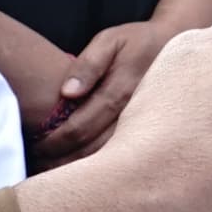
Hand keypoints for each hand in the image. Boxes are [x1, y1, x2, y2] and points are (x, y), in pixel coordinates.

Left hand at [34, 16, 171, 163]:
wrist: (175, 47)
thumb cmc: (136, 43)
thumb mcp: (110, 40)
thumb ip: (88, 64)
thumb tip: (68, 93)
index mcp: (119, 92)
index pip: (79, 127)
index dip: (55, 142)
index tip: (35, 148)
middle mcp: (132, 115)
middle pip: (91, 149)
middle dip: (61, 160)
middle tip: (38, 164)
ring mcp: (142, 127)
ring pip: (106, 157)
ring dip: (78, 167)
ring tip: (53, 171)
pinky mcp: (147, 133)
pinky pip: (120, 155)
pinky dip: (98, 165)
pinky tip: (80, 170)